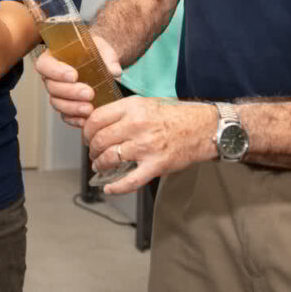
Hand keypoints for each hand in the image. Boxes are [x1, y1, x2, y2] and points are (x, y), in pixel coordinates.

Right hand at [34, 34, 121, 127]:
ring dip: (73, 107)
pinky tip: (86, 119)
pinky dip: (75, 119)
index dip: (56, 72)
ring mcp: (57, 94)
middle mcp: (51, 77)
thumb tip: (114, 71)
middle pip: (52, 87)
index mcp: (52, 58)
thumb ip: (107, 56)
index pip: (44, 65)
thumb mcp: (100, 47)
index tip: (74, 75)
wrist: (98, 63)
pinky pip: (65, 116)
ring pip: (57, 103)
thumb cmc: (93, 52)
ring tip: (89, 109)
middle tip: (89, 93)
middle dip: (70, 92)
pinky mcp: (65, 107)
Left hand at [85, 97, 217, 193]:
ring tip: (100, 166)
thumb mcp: (146, 103)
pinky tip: (109, 188)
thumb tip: (100, 122)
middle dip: (91, 149)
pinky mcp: (156, 165)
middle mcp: (137, 125)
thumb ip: (124, 112)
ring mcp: (146, 146)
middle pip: (100, 139)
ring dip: (100, 164)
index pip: (96, 118)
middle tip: (93, 153)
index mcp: (133, 107)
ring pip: (110, 158)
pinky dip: (116, 188)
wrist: (203, 128)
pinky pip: (130, 181)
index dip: (86, 130)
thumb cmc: (176, 115)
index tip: (87, 136)